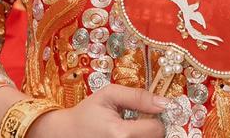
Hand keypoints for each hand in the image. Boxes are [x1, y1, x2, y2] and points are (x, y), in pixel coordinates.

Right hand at [32, 85, 165, 137]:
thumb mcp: (109, 95)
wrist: (65, 133)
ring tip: (128, 128)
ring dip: (143, 135)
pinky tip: (125, 136)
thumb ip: (138, 96)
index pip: (158, 130)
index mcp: (120, 134)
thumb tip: (164, 102)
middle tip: (135, 120)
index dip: (155, 118)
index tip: (144, 112)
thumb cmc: (86, 113)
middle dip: (150, 128)